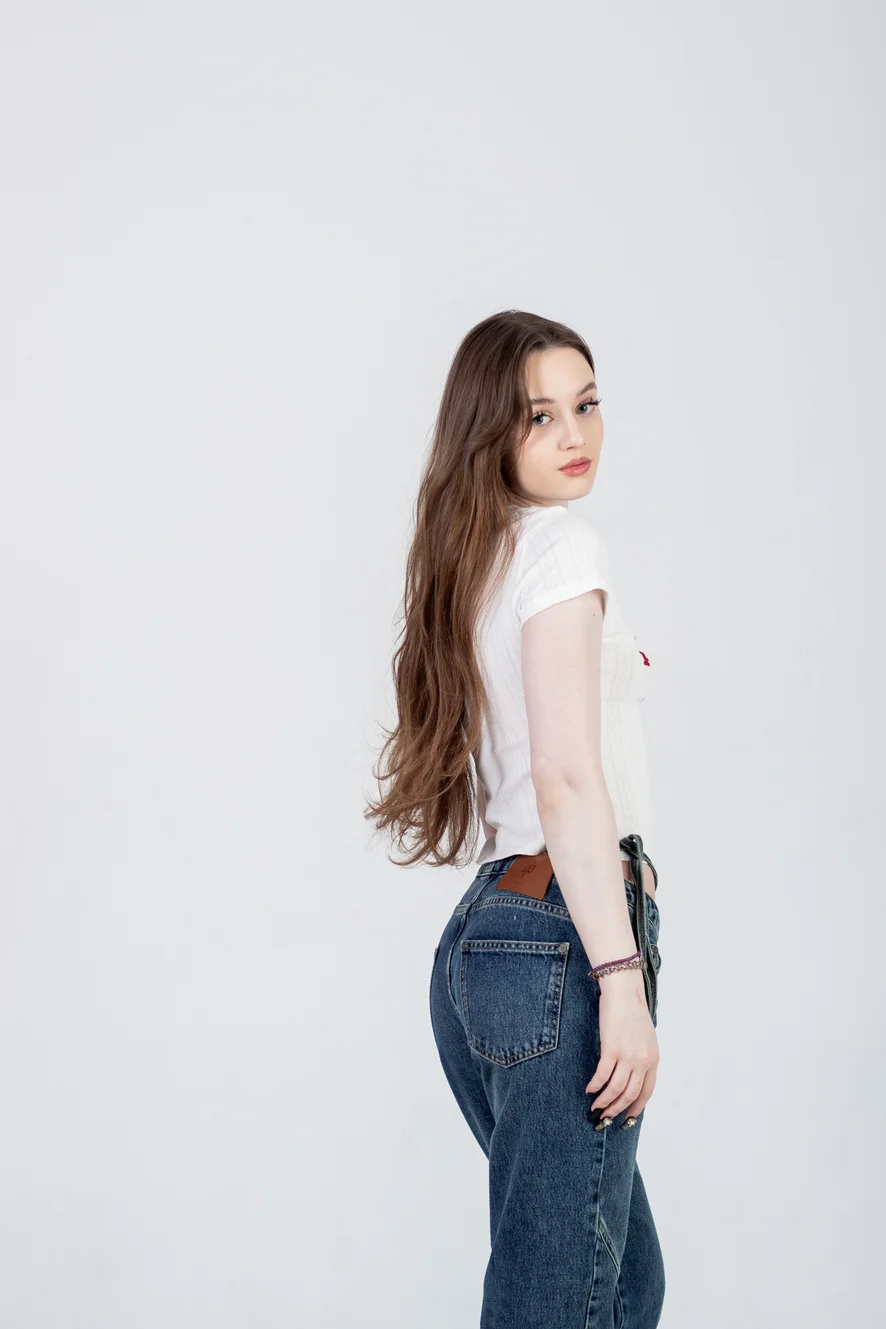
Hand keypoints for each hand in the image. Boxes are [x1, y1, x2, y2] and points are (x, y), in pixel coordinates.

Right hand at [585, 969, 658, 1120]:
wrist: (624, 993)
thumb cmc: (633, 1012)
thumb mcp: (646, 1039)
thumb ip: (642, 1058)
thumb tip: (633, 1076)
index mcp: (653, 1060)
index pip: (646, 1093)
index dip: (635, 1108)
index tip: (626, 1118)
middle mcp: (643, 1062)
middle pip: (630, 1095)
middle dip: (616, 1109)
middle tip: (604, 1117)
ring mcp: (628, 1056)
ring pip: (615, 1089)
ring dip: (604, 1102)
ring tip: (594, 1107)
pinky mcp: (611, 1049)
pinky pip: (602, 1075)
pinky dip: (595, 1086)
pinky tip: (588, 1089)